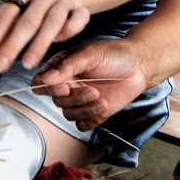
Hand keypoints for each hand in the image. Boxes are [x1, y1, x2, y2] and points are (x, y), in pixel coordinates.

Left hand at [0, 0, 89, 71]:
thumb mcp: (21, 5)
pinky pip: (78, 19)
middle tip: (0, 67)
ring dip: (38, 45)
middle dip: (12, 46)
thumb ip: (8, 27)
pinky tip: (59, 41)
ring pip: (52, 22)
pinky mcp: (81, 7)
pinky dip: (69, 30)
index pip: (5, 15)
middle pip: (27, 21)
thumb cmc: (36, 2)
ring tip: (26, 64)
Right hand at [31, 40, 148, 130]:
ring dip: (85, 109)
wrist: (138, 65)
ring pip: (69, 114)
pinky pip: (82, 125)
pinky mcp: (92, 113)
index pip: (41, 83)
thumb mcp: (91, 54)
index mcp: (61, 68)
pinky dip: (92, 118)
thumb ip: (68, 66)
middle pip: (58, 101)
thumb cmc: (114, 54)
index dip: (48, 89)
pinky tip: (104, 106)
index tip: (64, 88)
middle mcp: (67, 85)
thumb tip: (46, 78)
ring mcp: (79, 100)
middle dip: (75, 98)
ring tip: (102, 99)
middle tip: (93, 91)